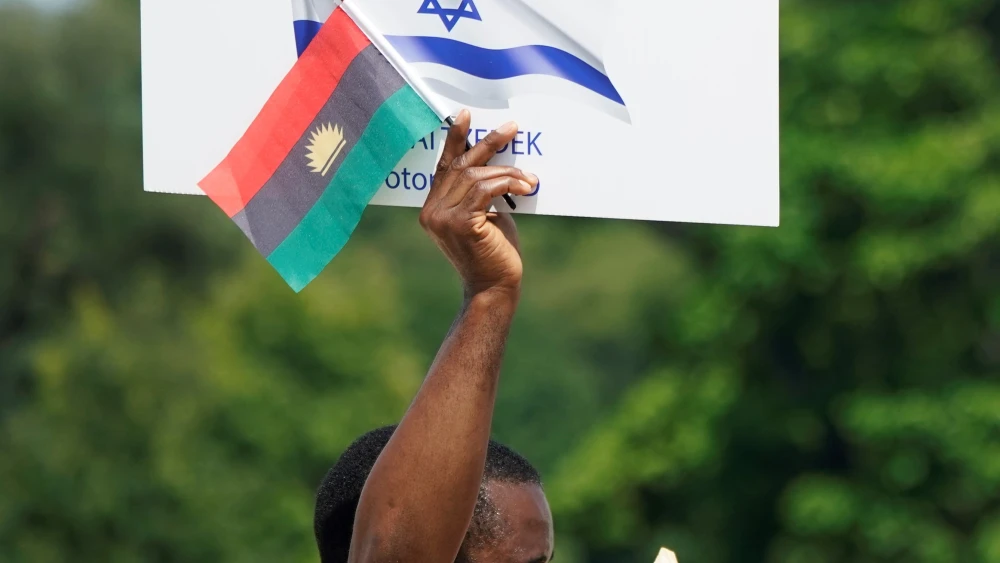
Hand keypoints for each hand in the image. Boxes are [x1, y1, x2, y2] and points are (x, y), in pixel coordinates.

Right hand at [419, 109, 537, 297]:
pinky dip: (509, 184)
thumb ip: (481, 193)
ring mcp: (442, 218)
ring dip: (508, 172)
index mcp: (432, 209)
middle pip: (460, 166)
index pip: (443, 166)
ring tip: (530, 178)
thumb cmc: (494, 253)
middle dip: (488, 144)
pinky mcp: (460, 224)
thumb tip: (496, 164)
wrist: (495, 288)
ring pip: (475, 177)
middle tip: (512, 128)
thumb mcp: (486, 216)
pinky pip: (486, 190)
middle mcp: (431, 212)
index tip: (464, 115)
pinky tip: (527, 188)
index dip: (455, 139)